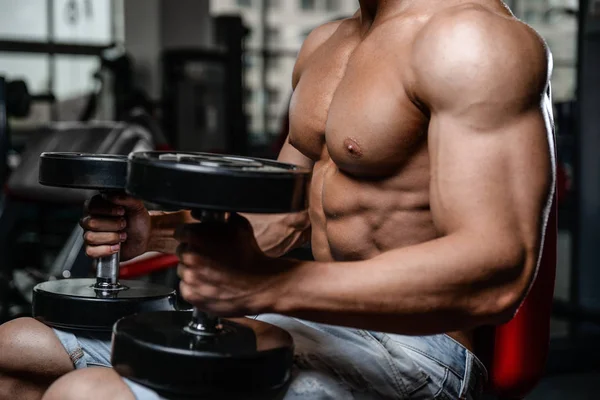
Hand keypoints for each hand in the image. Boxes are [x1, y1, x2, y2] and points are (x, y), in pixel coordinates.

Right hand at [80, 194, 150, 260]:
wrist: (146, 236)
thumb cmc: (138, 220)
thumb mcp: (136, 206)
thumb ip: (125, 198)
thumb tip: (110, 196)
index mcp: (97, 206)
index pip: (91, 207)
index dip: (107, 210)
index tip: (122, 211)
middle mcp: (90, 220)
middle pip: (91, 223)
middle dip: (112, 225)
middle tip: (124, 224)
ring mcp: (90, 235)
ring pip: (91, 237)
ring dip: (111, 237)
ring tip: (123, 236)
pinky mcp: (93, 249)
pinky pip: (91, 251)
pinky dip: (106, 250)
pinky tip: (116, 246)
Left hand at [175, 214, 290, 316]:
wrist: (260, 283)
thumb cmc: (250, 254)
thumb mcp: (239, 225)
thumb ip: (221, 215)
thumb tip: (206, 212)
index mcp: (195, 235)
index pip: (180, 232)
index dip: (191, 235)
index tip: (199, 240)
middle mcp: (189, 256)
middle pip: (182, 252)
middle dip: (193, 253)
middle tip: (210, 257)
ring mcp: (189, 277)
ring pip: (183, 271)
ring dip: (194, 270)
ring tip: (212, 272)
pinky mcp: (191, 294)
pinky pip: (186, 288)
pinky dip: (195, 287)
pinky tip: (211, 284)